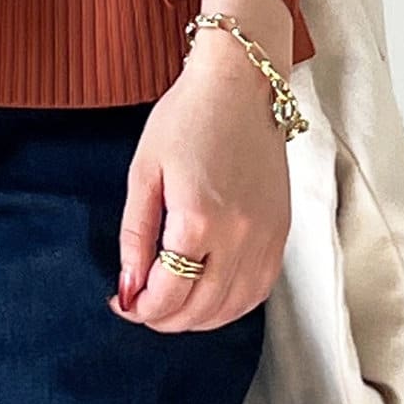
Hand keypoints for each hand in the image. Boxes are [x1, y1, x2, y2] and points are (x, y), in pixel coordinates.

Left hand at [106, 32, 291, 333]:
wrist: (239, 83)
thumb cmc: (188, 116)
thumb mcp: (144, 170)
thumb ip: (135, 235)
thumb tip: (129, 286)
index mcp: (198, 220)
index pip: (168, 294)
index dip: (140, 308)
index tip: (122, 303)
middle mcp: (239, 236)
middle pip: (201, 309)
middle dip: (164, 319)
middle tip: (141, 308)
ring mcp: (267, 237)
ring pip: (234, 308)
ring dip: (199, 319)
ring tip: (171, 308)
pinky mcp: (282, 231)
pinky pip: (260, 289)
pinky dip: (233, 305)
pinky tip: (211, 299)